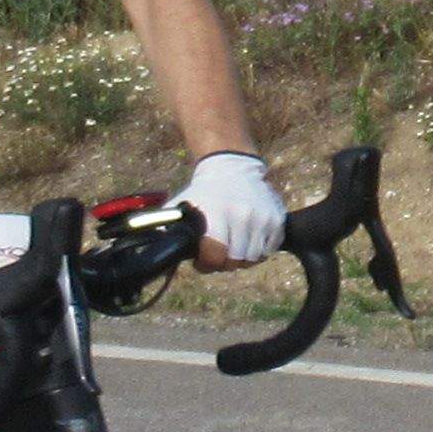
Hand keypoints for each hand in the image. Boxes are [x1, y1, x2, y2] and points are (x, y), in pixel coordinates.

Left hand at [172, 150, 286, 265]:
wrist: (233, 168)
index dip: (206, 264)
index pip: (216, 256)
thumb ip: (167, 228)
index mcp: (218, 213)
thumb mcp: (182, 206)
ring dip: (242, 257)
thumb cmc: (204, 193)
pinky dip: (259, 249)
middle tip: (218, 253)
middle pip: (236, 261)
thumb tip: (154, 250)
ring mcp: (264, 217)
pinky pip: (270, 249)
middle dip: (224, 262)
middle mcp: (244, 215)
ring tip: (233, 245)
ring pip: (254, 258)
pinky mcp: (278, 219)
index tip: (202, 259)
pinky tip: (248, 237)